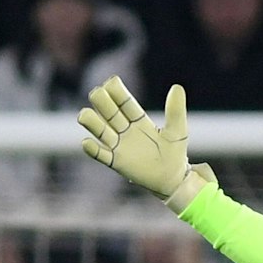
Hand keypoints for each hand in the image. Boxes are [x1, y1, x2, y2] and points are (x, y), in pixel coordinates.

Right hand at [78, 77, 212, 210]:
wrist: (173, 180)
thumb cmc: (175, 154)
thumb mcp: (178, 131)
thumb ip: (176, 111)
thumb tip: (177, 87)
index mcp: (138, 119)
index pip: (123, 101)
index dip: (116, 91)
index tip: (111, 82)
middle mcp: (125, 129)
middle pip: (108, 111)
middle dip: (101, 101)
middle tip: (98, 94)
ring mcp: (119, 145)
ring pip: (99, 130)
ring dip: (91, 121)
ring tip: (84, 115)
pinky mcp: (117, 162)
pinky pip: (101, 155)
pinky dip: (92, 149)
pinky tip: (86, 143)